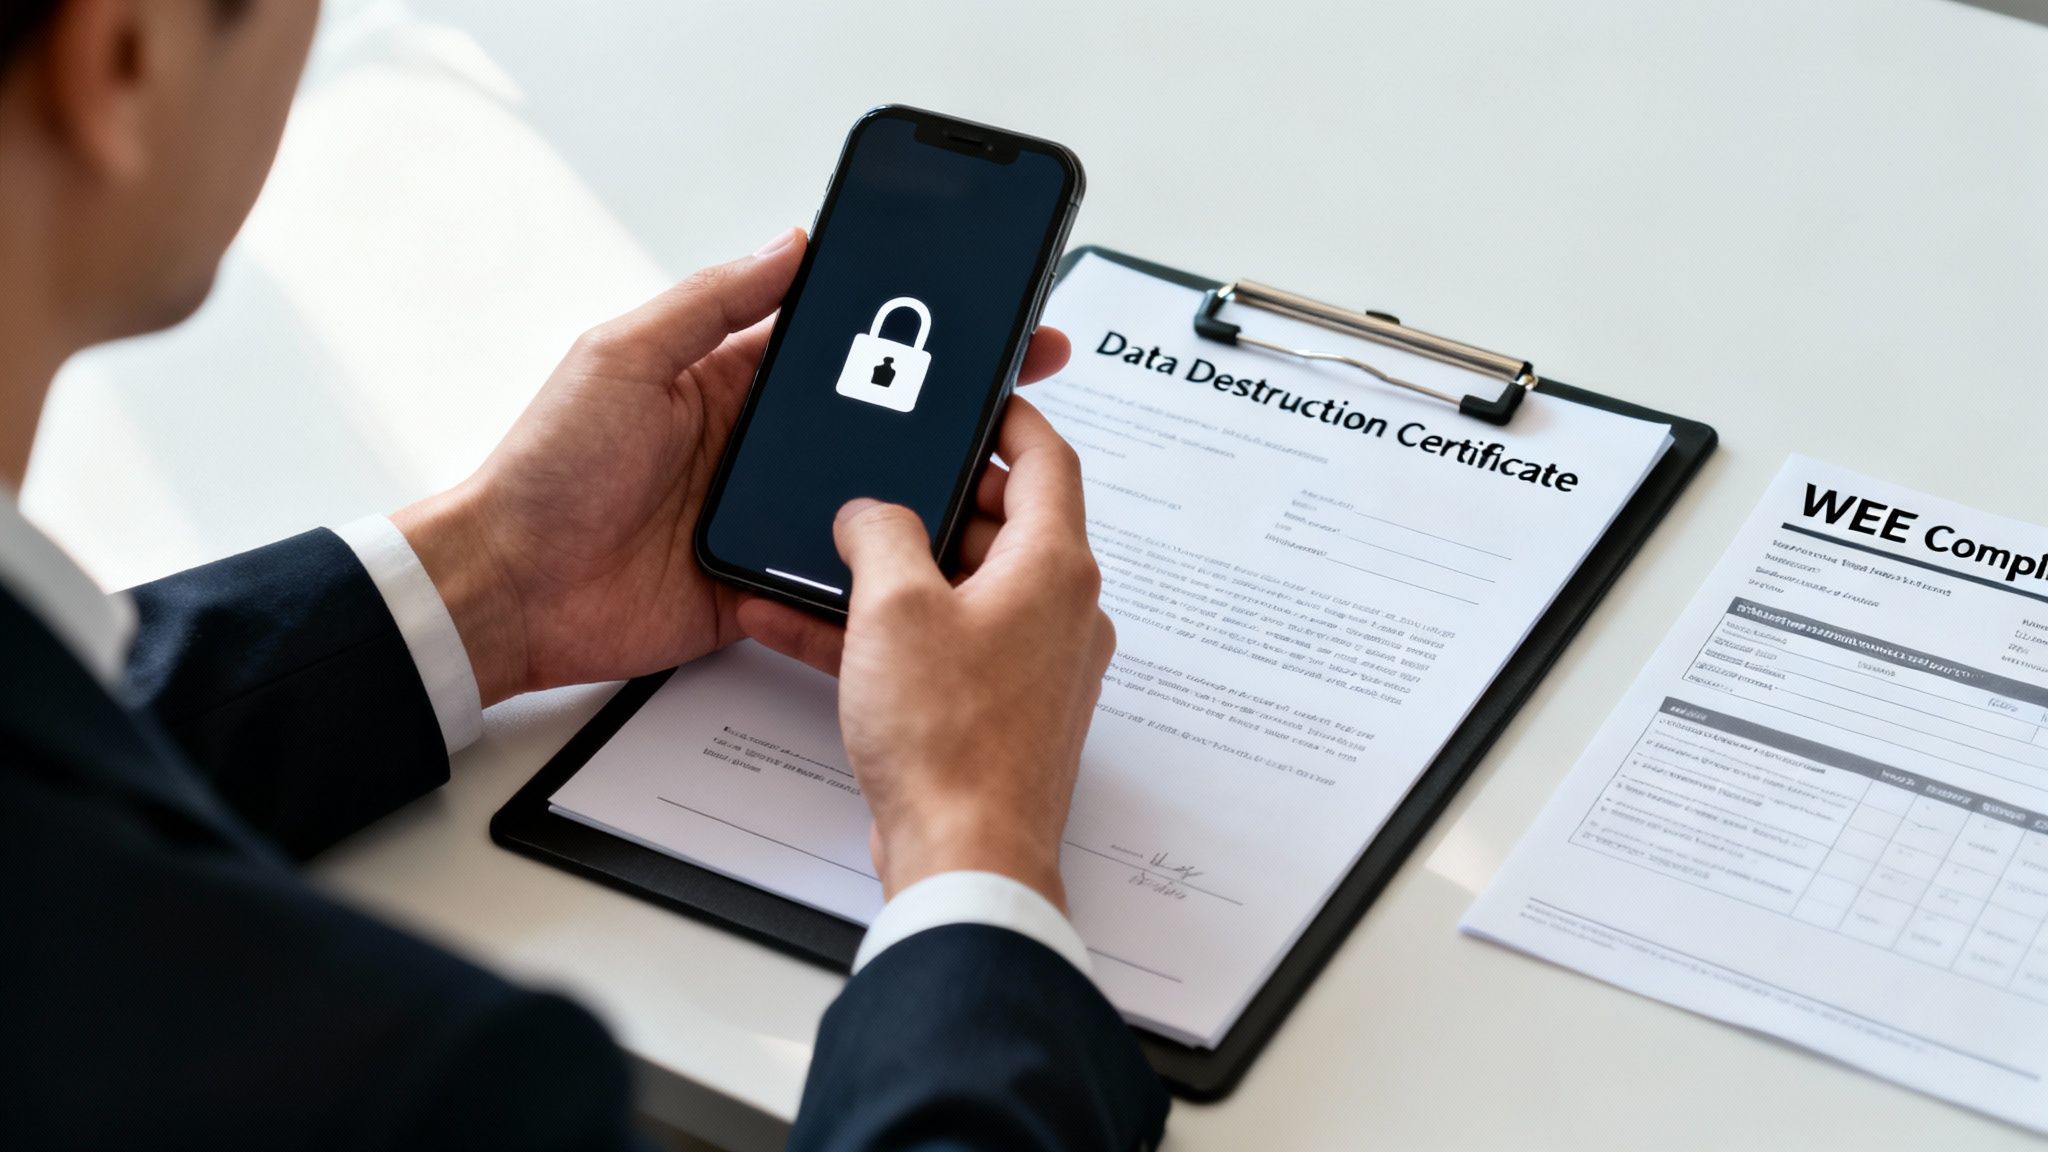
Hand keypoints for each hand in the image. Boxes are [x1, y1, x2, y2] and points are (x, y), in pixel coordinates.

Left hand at [391, 228, 1072, 705]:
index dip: (912, 336)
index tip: (977, 322)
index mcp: (731, 383)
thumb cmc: (546, 469)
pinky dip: (883, 575)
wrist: (511, 589)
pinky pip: (839, 580)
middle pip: (873, 427)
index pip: (843, 349)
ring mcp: (767, 520)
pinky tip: (935, 564)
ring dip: (928, 496)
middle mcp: (759, 449)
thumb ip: (711, 302)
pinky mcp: (765, 587)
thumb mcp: (623, 357)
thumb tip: (789, 244)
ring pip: (872, 504)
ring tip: (1000, 487)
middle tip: (1019, 404)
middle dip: (948, 415)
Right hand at [740, 398, 1114, 909]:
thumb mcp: (894, 608)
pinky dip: (887, 632)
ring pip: (963, 589)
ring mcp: (1031, 666)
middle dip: (934, 501)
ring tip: (831, 555)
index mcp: (1053, 568)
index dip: (1012, 417)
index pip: (1048, 460)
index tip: (980, 399)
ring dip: (897, 572)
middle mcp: (1058, 614)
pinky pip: (940, 647)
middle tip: (883, 482)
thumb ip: (880, 535)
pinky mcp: (996, 712)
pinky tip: (811, 628)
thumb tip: (872, 513)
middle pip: (1002, 525)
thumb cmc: (953, 743)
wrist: (965, 856)